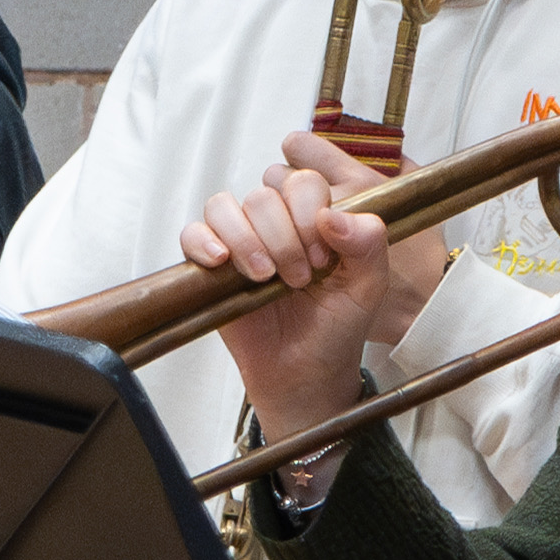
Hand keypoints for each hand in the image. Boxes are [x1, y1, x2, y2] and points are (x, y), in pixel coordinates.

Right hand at [181, 132, 444, 451]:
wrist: (305, 375)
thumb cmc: (335, 330)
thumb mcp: (367, 288)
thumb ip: (368, 244)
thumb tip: (332, 216)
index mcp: (313, 220)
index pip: (303, 184)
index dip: (309, 213)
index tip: (321, 257)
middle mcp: (274, 225)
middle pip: (263, 195)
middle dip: (283, 237)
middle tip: (299, 279)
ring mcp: (239, 243)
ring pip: (224, 207)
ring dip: (246, 239)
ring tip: (264, 276)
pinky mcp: (210, 268)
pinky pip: (191, 234)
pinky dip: (203, 242)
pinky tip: (221, 262)